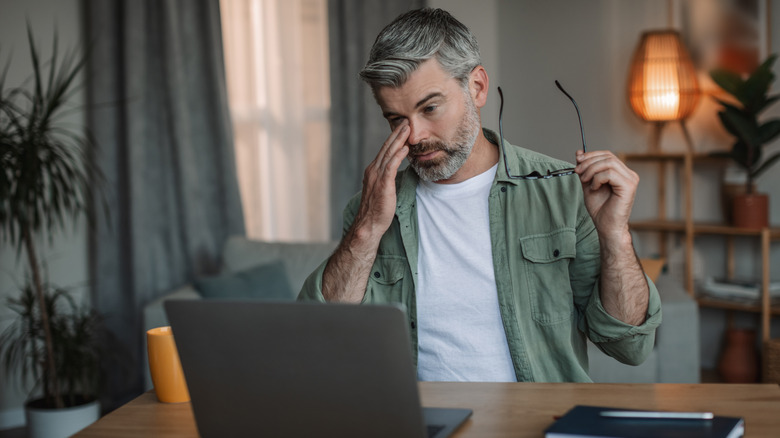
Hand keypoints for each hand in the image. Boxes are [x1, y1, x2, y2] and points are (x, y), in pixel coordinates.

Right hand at [351, 122, 409, 242]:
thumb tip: (395, 171)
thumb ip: (387, 178)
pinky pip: (391, 167)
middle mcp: (373, 170)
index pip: (384, 150)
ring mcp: (377, 177)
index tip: (402, 128)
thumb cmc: (376, 210)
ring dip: (398, 140)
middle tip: (406, 121)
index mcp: (373, 170)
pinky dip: (397, 156)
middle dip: (396, 134)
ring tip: (407, 129)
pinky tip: (405, 148)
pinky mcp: (382, 184)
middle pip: (386, 148)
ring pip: (389, 153)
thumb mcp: (382, 189)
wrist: (368, 224)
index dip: (393, 138)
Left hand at [574, 150, 638, 240]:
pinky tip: (595, 188)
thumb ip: (585, 169)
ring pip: (608, 163)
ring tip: (585, 181)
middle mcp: (629, 174)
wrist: (606, 226)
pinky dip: (597, 179)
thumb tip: (579, 152)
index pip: (607, 155)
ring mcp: (631, 179)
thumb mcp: (588, 184)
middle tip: (577, 171)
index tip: (577, 161)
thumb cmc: (600, 209)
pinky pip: (610, 174)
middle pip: (607, 156)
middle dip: (588, 162)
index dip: (591, 155)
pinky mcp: (629, 186)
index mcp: (621, 173)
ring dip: (591, 170)